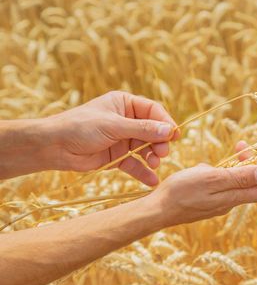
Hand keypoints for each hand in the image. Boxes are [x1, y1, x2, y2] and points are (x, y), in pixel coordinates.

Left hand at [46, 91, 178, 184]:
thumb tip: (169, 131)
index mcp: (125, 104)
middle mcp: (126, 120)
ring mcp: (122, 139)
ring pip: (146, 148)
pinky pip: (135, 164)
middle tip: (162, 153)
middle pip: (152, 131)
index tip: (174, 135)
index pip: (153, 111)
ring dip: (152, 157)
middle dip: (159, 142)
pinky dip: (143, 172)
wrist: (53, 147)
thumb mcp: (113, 126)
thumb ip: (142, 129)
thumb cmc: (80, 127)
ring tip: (154, 164)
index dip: (165, 123)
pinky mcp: (117, 157)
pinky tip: (151, 180)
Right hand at [147, 140, 256, 226]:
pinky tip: (220, 162)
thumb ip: (239, 176)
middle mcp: (232, 200)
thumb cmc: (182, 192)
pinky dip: (230, 169)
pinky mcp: (211, 197)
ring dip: (245, 164)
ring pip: (242, 181)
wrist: (157, 209)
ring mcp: (221, 200)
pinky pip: (228, 182)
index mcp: (235, 196)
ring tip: (240, 147)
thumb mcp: (212, 179)